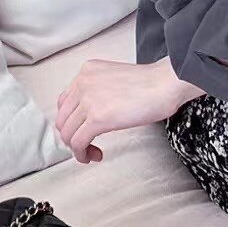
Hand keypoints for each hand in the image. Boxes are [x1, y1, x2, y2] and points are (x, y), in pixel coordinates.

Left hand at [55, 56, 184, 163]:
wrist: (164, 84)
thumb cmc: (150, 83)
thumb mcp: (115, 78)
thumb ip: (98, 90)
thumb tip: (90, 114)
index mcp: (87, 71)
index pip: (64, 101)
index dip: (71, 121)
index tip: (81, 129)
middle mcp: (83, 83)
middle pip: (63, 119)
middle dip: (72, 136)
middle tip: (87, 144)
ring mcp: (88, 100)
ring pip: (68, 134)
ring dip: (78, 148)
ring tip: (92, 152)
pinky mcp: (96, 118)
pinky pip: (78, 143)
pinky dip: (82, 154)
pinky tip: (95, 155)